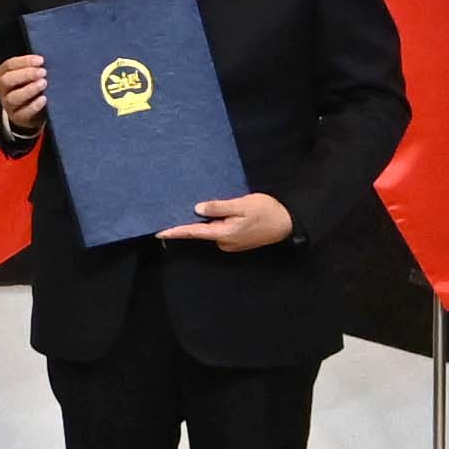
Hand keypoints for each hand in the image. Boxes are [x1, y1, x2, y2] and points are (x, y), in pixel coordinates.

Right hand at [0, 53, 46, 140]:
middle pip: (6, 80)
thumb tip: (45, 61)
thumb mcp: (29, 75)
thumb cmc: (31, 86)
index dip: (24, 61)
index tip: (41, 60)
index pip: (9, 65)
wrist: (32, 111)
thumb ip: (34, 67)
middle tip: (43, 72)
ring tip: (44, 84)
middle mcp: (2, 89)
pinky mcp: (17, 117)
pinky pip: (23, 113)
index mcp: (3, 75)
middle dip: (25, 74)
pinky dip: (34, 106)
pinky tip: (44, 99)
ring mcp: (7, 105)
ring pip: (13, 98)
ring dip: (29, 89)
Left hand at [157, 192, 298, 253]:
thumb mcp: (241, 204)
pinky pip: (220, 231)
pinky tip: (215, 213)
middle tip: (176, 209)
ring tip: (197, 207)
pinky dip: (215, 223)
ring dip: (205, 221)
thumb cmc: (266, 211)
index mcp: (224, 234)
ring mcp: (231, 243)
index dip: (176, 231)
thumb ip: (218, 207)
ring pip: (212, 230)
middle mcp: (224, 242)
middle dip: (190, 222)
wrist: (288, 222)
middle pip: (202, 231)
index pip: (194, 233)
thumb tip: (197, 209)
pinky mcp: (237, 240)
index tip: (160, 232)